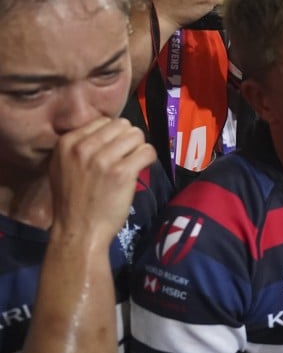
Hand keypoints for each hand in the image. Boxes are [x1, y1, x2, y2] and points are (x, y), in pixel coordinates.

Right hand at [50, 117, 156, 246]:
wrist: (78, 231)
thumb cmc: (73, 201)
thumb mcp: (63, 166)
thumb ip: (80, 146)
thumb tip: (108, 131)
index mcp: (67, 143)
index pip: (103, 121)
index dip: (113, 135)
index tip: (114, 150)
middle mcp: (83, 147)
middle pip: (122, 125)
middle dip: (128, 139)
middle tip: (126, 156)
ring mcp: (103, 159)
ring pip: (137, 135)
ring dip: (138, 149)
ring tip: (132, 164)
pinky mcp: (122, 172)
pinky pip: (147, 151)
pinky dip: (148, 158)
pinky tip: (140, 169)